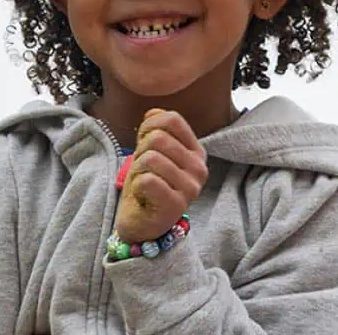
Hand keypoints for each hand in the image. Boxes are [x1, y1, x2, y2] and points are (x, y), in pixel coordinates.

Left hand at [115, 108, 209, 242]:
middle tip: (143, 171)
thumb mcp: (149, 153)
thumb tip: (153, 113)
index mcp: (196, 152)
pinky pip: (147, 180)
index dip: (148, 127)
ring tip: (144, 184)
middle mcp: (199, 168)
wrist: (141, 225)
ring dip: (137, 171)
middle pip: (158, 138)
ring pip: (150, 159)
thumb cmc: (146, 187)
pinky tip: (144, 197)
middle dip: (140, 153)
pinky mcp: (176, 205)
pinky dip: (137, 187)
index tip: (144, 146)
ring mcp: (191, 188)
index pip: (172, 119)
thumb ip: (154, 130)